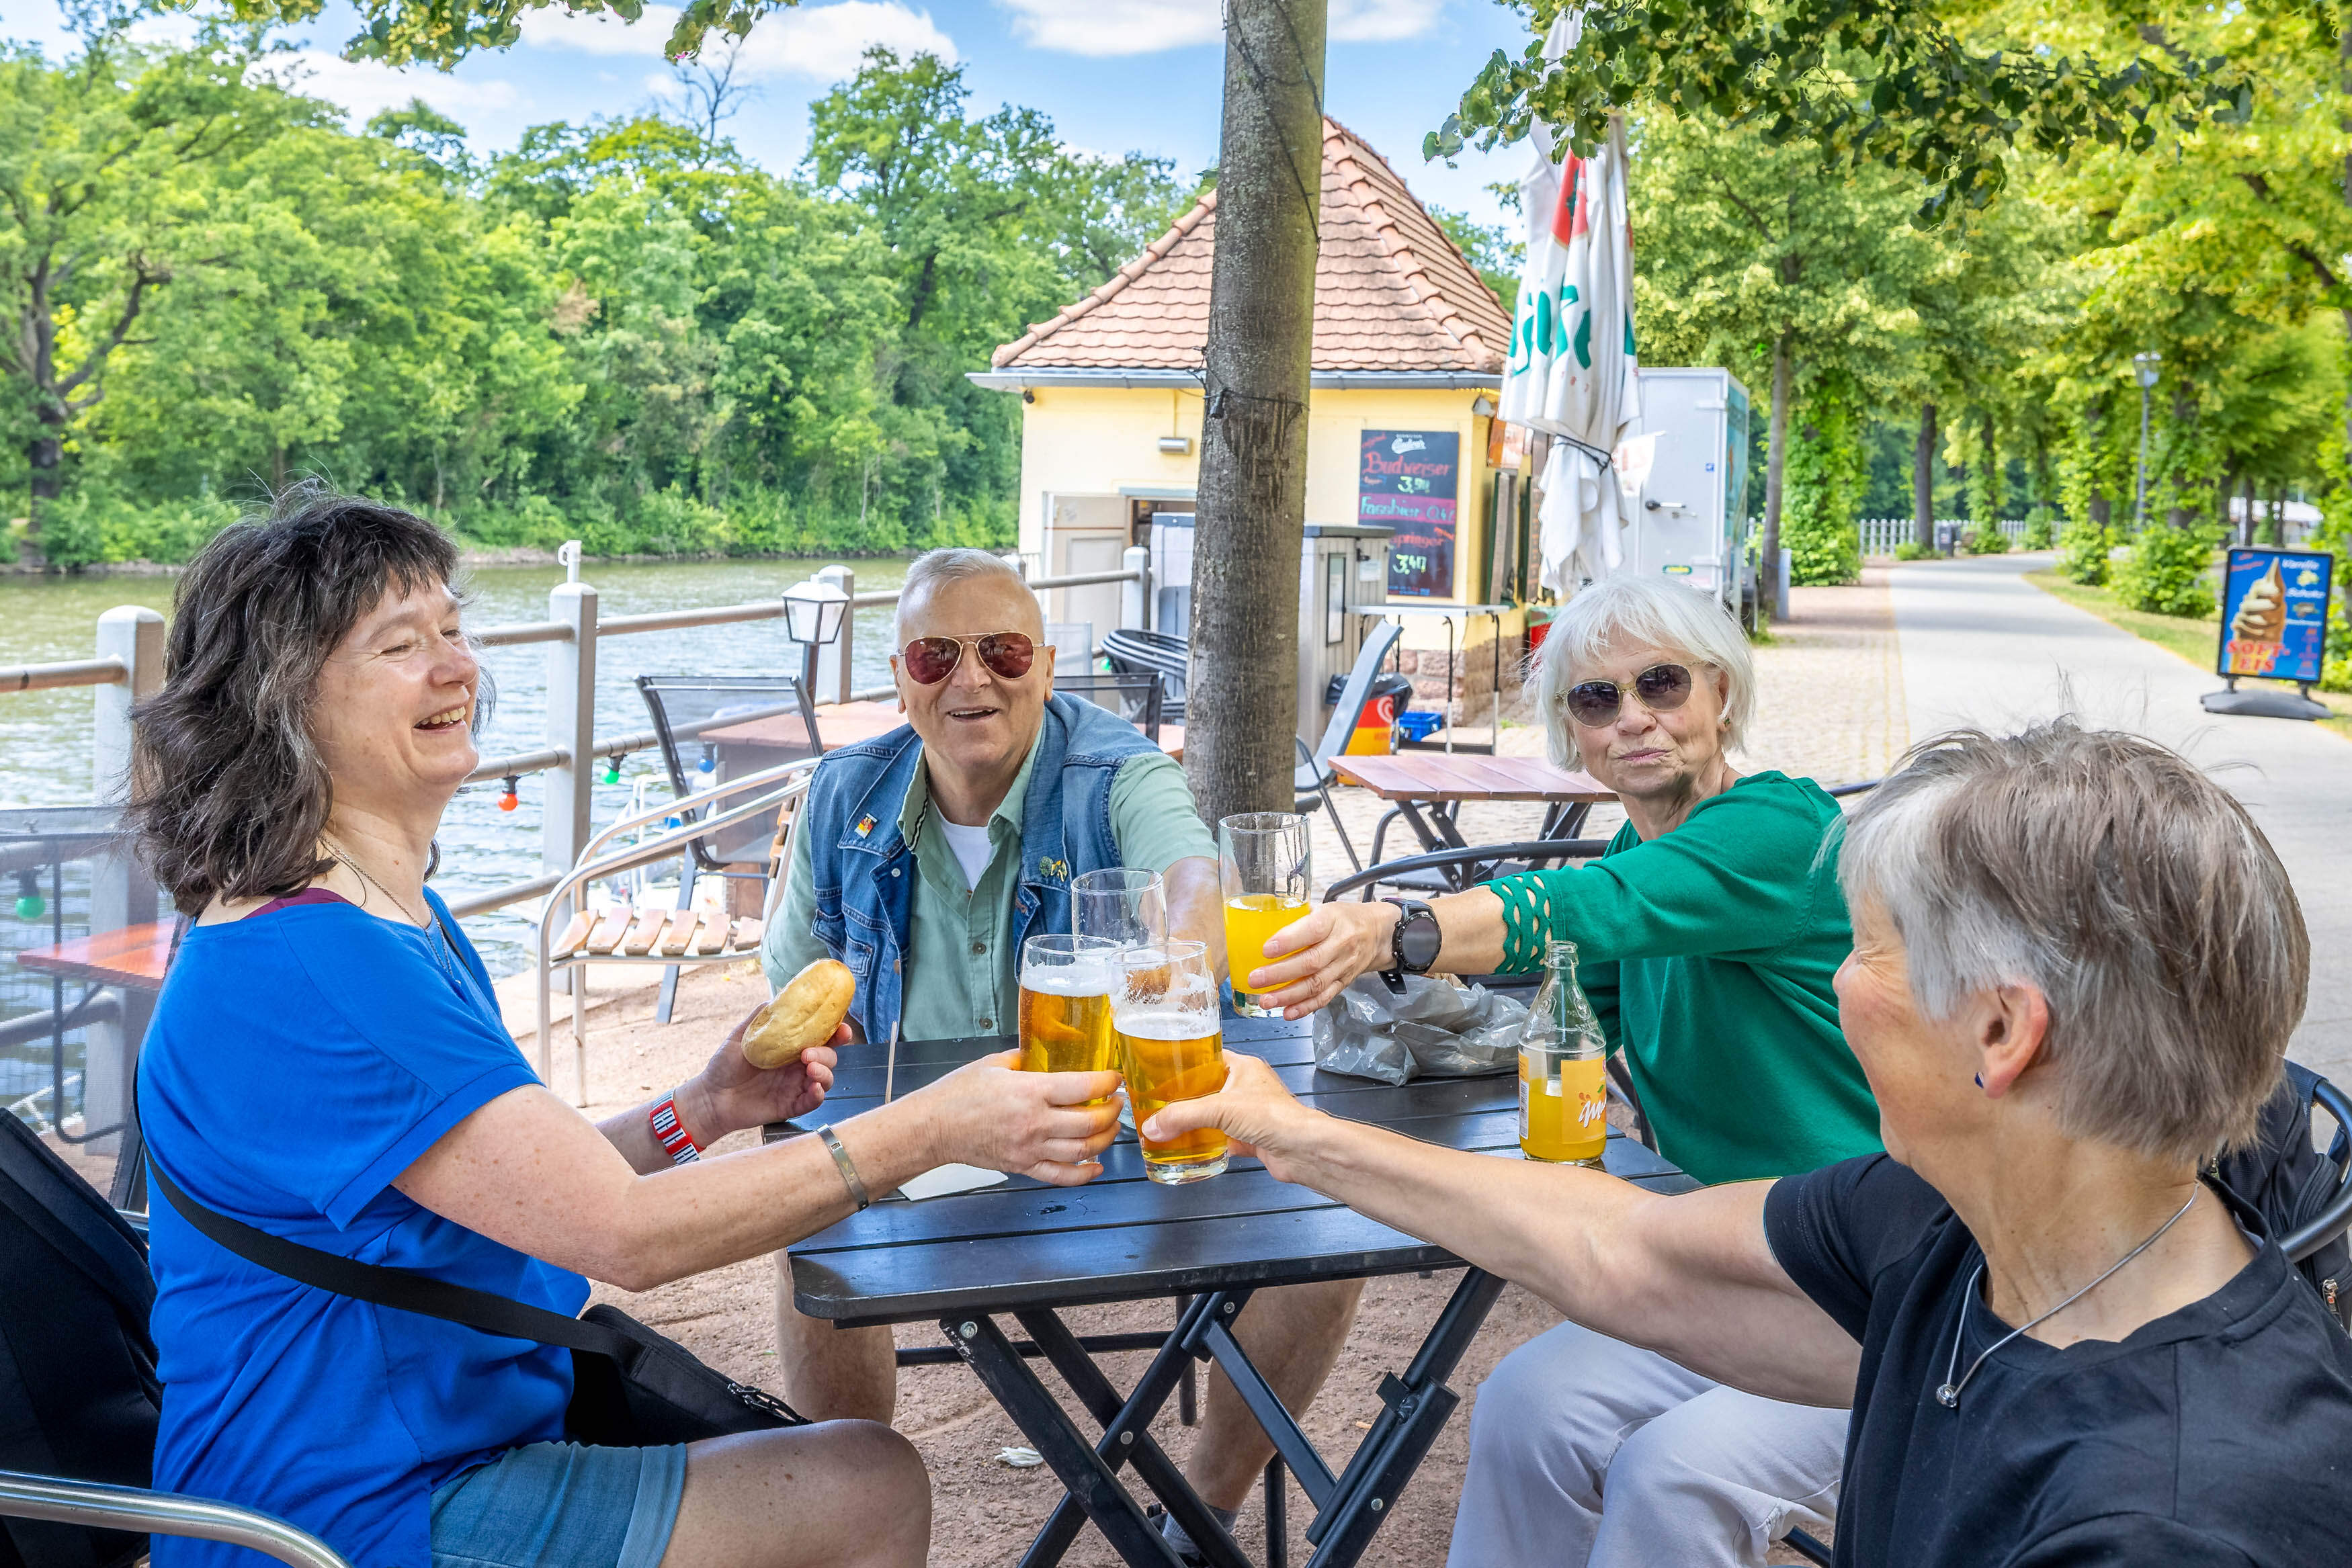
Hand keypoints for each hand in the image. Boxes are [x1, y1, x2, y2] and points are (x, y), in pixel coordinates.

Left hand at [683, 1006, 852, 1138]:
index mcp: (791, 1047)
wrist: (711, 1096)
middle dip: (827, 1053)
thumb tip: (782, 997)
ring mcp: (795, 1086)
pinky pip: (812, 1102)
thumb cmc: (725, 1064)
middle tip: (808, 1054)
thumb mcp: (742, 1034)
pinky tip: (814, 1089)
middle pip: (829, 1057)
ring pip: (826, 1079)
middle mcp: (798, 1066)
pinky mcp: (791, 1106)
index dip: (836, 1032)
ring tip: (811, 1070)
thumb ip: (763, 1016)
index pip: (821, 1037)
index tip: (841, 1028)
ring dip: (825, 1073)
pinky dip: (818, 1095)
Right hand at [912, 1051, 1121, 1186]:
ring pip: (1083, 1150)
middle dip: (1112, 1111)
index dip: (1107, 1081)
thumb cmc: (958, 1094)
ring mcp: (1030, 1148)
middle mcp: (1034, 1122)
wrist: (933, 1127)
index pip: (1083, 1086)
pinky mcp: (1023, 1166)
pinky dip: (1084, 1174)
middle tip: (1116, 1101)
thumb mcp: (994, 1063)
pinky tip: (1097, 1166)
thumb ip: (1025, 1057)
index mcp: (1029, 1091)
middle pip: (1090, 1121)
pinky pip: (1061, 1176)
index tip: (1114, 1077)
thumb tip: (1046, 1050)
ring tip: (1110, 1127)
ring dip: (1105, 1139)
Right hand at [1139, 1054, 1318, 1183]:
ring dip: (1196, 1121)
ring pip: (1215, 1115)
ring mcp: (1249, 1114)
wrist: (1302, 1150)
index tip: (1164, 1069)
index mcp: (1243, 1067)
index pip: (1209, 1057)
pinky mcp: (1251, 1138)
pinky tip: (1192, 1148)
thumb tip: (1153, 1125)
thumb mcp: (1220, 1108)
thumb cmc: (1275, 1116)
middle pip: (1208, 1088)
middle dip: (1186, 1097)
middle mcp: (1247, 1088)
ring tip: (1170, 1125)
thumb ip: (1182, 1116)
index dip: (1187, 1062)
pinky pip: (1223, 1138)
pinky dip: (1209, 1143)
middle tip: (1161, 1101)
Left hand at [1243, 900, 1401, 1017]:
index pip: (1312, 930)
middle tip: (1255, 979)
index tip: (1266, 949)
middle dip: (1280, 974)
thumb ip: (1299, 919)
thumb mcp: (1325, 908)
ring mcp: (1343, 967)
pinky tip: (1287, 1013)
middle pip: (1311, 962)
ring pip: (1316, 984)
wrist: (1378, 934)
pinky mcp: (1344, 983)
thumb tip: (1262, 930)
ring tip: (1266, 1001)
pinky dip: (1305, 1008)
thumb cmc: (1343, 919)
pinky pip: (1325, 998)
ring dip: (1288, 996)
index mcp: (1332, 920)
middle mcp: (1340, 945)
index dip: (1289, 941)